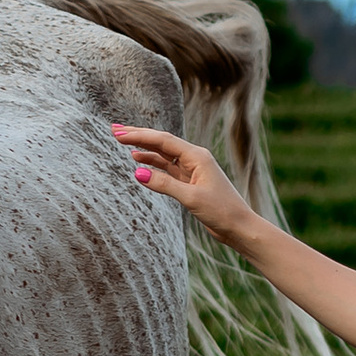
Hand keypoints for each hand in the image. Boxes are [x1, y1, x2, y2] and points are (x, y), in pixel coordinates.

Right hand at [109, 123, 261, 248]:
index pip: (162, 141)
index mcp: (197, 156)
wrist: (239, 226)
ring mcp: (192, 169)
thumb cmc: (221, 211)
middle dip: (139, 135)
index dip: (139, 136)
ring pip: (163, 154)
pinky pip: (167, 168)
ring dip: (143, 148)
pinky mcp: (190, 182)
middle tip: (115, 129)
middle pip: (161, 142)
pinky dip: (152, 163)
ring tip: (123, 142)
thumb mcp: (191, 197)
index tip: (119, 134)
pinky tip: (139, 161)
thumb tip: (137, 172)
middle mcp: (194, 158)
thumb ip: (164, 184)